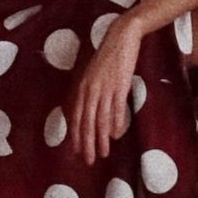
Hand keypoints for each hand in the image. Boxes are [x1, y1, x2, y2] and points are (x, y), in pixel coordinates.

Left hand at [69, 14, 142, 165]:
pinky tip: (116, 136)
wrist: (121, 37)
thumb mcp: (94, 76)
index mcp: (82, 88)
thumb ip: (92, 94)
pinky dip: (115, 123)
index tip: (77, 151)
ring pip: (100, 119)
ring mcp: (104, 88)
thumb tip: (93, 113)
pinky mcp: (119, 85)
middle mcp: (90, 90)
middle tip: (88, 160)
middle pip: (86, 122)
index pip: (76, 117)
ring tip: (102, 153)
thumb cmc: (108, 57)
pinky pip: (115, 108)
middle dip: (86, 143)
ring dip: (101, 138)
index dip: (76, 136)